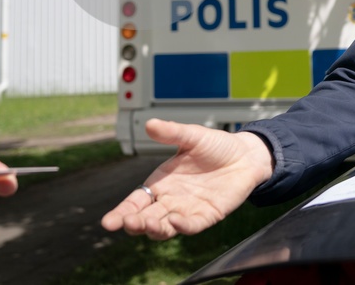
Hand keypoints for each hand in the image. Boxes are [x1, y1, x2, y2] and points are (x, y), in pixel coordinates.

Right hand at [101, 119, 273, 239]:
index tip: (108, 222)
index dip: (121, 213)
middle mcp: (170, 200)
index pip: (135, 202)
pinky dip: (183, 226)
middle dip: (134, 223)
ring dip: (154, 229)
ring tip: (147, 225)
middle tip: (127, 223)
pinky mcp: (207, 215)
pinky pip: (192, 226)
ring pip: (165, 227)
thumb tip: (150, 123)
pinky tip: (176, 221)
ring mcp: (188, 209)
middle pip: (146, 218)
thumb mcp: (192, 136)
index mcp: (161, 183)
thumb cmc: (216, 146)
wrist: (246, 155)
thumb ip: (172, 132)